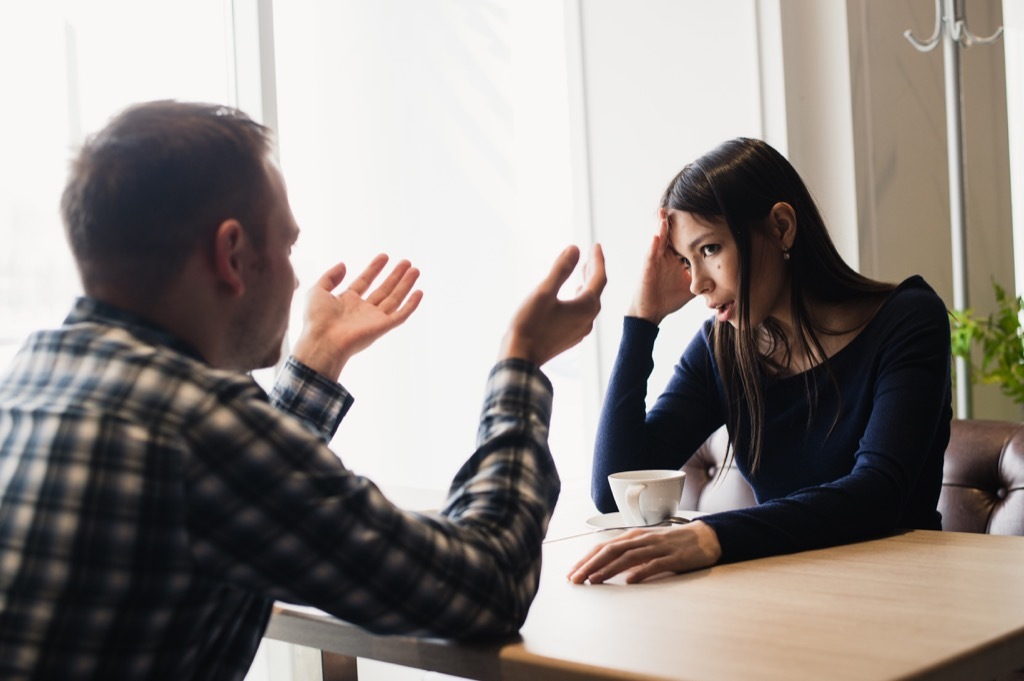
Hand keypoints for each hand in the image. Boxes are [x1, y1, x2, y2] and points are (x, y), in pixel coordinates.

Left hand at [291, 254, 422, 379]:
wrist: (322, 341)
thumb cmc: (316, 320)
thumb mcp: (317, 291)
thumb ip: (330, 276)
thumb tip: (344, 264)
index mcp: (347, 302)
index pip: (365, 281)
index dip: (374, 269)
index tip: (384, 256)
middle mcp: (362, 310)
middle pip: (383, 289)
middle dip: (395, 275)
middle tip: (406, 262)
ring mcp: (374, 319)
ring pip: (394, 298)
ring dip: (405, 284)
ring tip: (415, 269)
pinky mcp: (383, 327)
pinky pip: (401, 315)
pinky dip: (411, 305)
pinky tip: (419, 292)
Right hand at [499, 244, 606, 365]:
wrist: (520, 357)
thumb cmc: (530, 324)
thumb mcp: (544, 292)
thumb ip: (561, 269)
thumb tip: (575, 249)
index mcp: (586, 307)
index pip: (598, 278)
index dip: (597, 260)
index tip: (595, 245)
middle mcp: (588, 320)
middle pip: (595, 291)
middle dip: (593, 272)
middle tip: (589, 256)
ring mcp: (579, 331)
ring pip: (588, 304)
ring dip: (586, 287)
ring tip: (581, 274)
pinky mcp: (569, 338)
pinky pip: (580, 314)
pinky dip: (578, 300)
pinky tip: (570, 299)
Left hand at [567, 520, 721, 583]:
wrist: (705, 537)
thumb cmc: (672, 543)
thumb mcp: (647, 545)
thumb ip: (628, 554)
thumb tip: (604, 567)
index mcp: (633, 537)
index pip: (603, 547)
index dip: (585, 559)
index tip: (572, 573)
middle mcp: (642, 539)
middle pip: (610, 551)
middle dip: (590, 565)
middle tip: (575, 579)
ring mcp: (658, 547)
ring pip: (628, 557)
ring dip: (608, 569)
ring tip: (593, 580)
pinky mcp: (673, 558)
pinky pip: (654, 564)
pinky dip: (640, 572)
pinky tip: (629, 581)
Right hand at [627, 209, 694, 324]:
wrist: (651, 313)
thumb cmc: (668, 300)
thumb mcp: (690, 287)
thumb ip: (702, 278)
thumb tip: (722, 277)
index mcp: (674, 259)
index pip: (683, 239)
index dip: (689, 228)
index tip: (698, 213)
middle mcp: (664, 257)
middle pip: (670, 235)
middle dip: (673, 220)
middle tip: (679, 203)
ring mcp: (654, 261)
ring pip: (658, 240)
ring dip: (661, 227)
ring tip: (664, 213)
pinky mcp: (647, 268)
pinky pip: (650, 255)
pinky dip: (653, 245)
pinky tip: (656, 236)